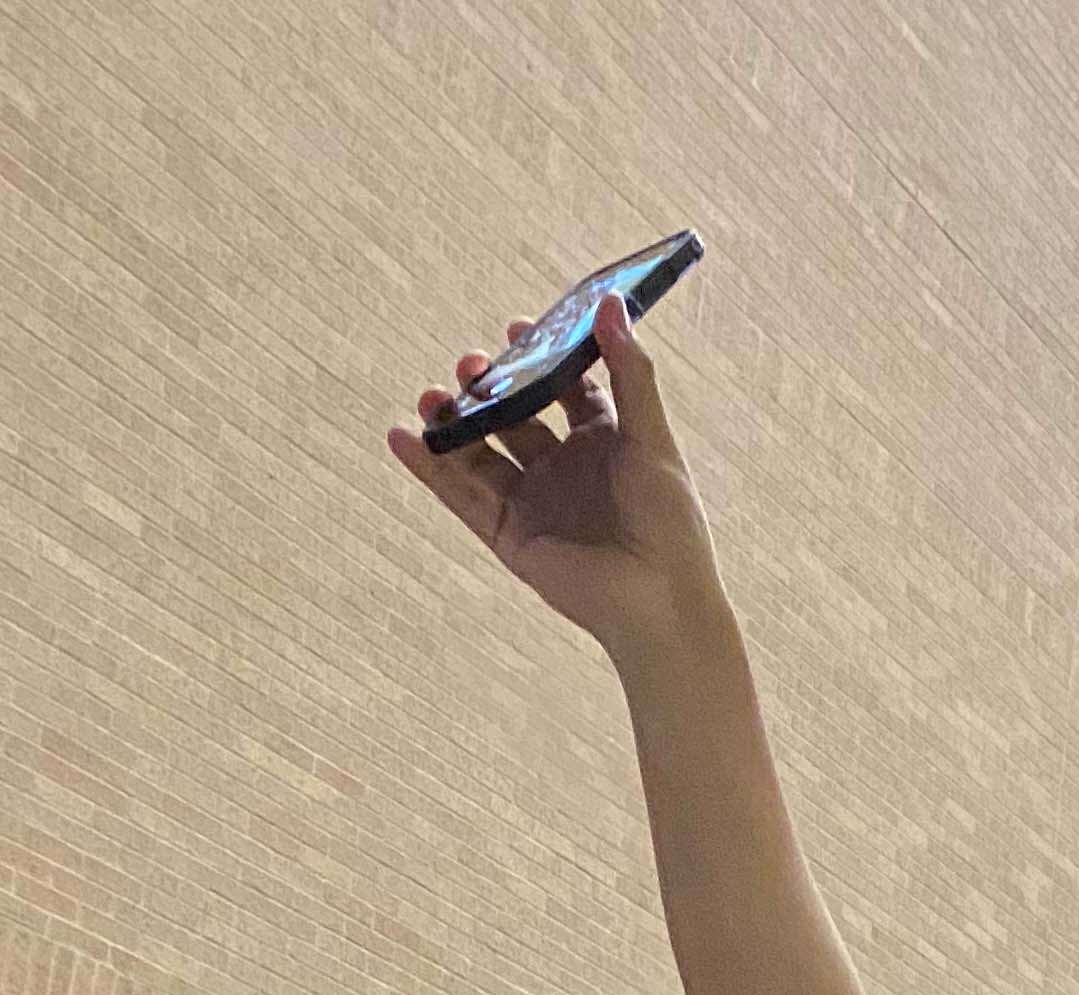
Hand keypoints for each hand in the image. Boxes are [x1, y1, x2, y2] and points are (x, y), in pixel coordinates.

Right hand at [387, 293, 721, 659]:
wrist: (659, 604)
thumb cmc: (669, 524)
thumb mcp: (653, 440)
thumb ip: (631, 374)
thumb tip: (610, 303)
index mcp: (605, 444)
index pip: (566, 388)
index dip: (541, 356)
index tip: (517, 328)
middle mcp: (566, 470)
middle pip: (516, 416)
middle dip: (489, 388)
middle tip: (470, 366)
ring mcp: (535, 503)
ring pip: (481, 453)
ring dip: (453, 422)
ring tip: (431, 397)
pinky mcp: (510, 537)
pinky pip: (462, 496)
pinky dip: (431, 469)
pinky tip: (404, 438)